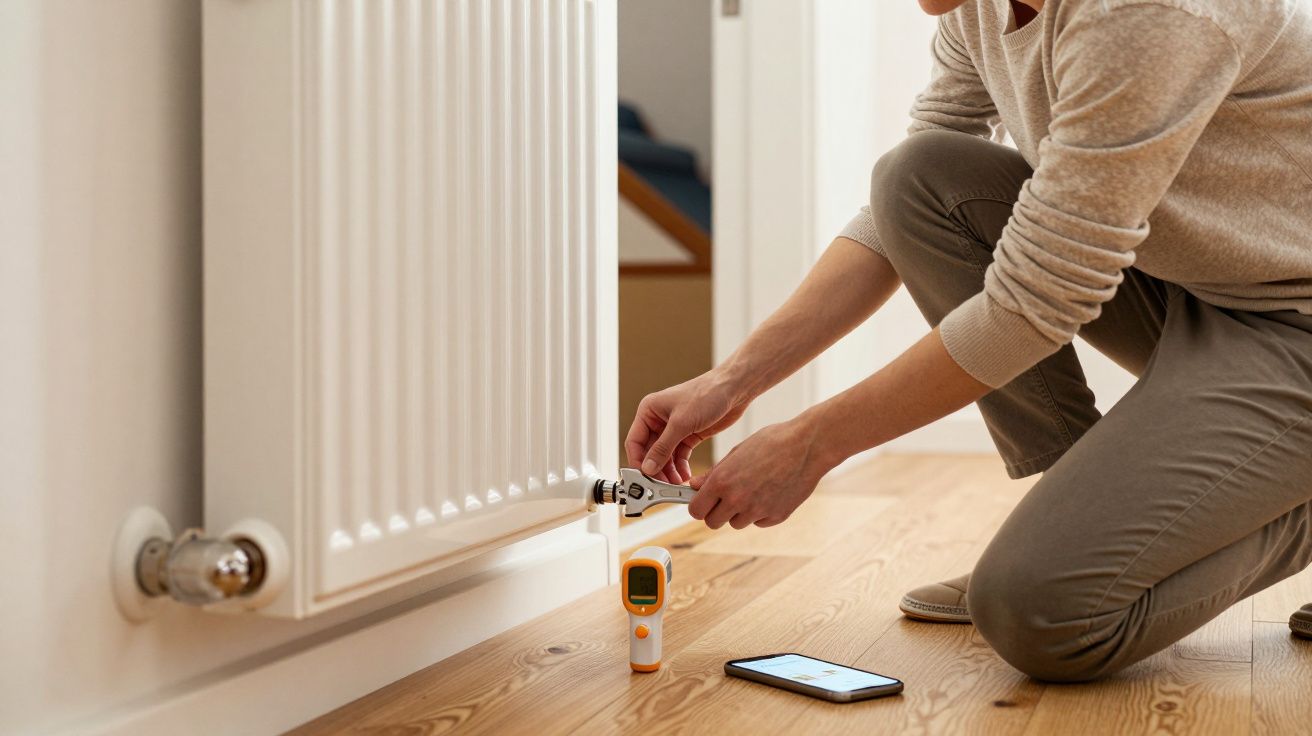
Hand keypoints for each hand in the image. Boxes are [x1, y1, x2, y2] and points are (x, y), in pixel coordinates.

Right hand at [625, 369, 748, 483]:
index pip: (634, 441)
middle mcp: (658, 419)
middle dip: (655, 469)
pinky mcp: (688, 434)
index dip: (638, 461)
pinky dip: (680, 467)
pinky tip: (685, 476)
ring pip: (665, 456)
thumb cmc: (706, 394)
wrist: (734, 389)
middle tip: (661, 485)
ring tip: (676, 483)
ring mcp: (674, 428)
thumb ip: (663, 447)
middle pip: (650, 451)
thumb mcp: (681, 423)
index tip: (644, 479)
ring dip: (668, 471)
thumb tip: (648, 467)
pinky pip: (679, 456)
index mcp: (649, 410)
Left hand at [687, 418, 836, 529]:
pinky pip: (758, 522)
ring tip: (753, 488)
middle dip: (716, 512)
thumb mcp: (737, 452)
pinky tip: (769, 492)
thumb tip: (694, 486)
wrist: (807, 446)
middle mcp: (737, 500)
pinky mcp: (775, 517)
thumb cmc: (772, 442)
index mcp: (722, 481)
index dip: (698, 506)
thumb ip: (713, 474)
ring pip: (736, 523)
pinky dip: (760, 513)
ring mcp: (757, 511)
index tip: (703, 500)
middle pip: (712, 523)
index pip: (696, 510)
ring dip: (739, 512)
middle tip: (725, 498)